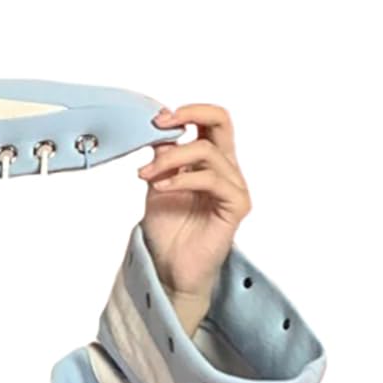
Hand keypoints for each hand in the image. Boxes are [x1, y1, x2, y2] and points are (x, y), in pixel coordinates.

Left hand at [139, 103, 251, 329]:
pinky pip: (212, 180)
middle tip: (160, 124)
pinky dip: (182, 180)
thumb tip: (156, 131)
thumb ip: (161, 160)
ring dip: (171, 159)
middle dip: (191, 114)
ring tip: (146, 175)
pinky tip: (161, 189)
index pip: (210, 121)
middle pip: (222, 122)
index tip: (155, 119)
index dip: (186, 112)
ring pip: (207, 152)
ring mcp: (233, 185)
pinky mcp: (236, 205)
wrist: (170, 271)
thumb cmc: (168, 233)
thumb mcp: (157, 187)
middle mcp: (225, 168)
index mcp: (209, 161)